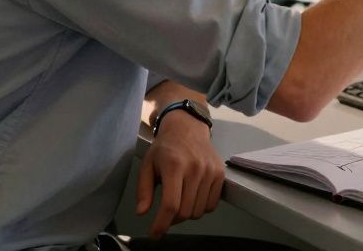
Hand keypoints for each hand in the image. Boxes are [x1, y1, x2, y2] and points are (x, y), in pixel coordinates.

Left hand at [135, 111, 223, 236]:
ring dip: (187, 215)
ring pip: (198, 211)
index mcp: (174, 166)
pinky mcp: (220, 174)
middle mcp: (195, 169)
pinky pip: (211, 205)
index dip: (162, 224)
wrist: (188, 128)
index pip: (170, 204)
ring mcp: (210, 171)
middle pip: (185, 212)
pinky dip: (201, 208)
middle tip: (166, 215)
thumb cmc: (164, 148)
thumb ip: (143, 190)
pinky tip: (193, 198)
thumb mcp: (147, 165)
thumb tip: (142, 212)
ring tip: (179, 204)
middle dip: (172, 220)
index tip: (155, 234)